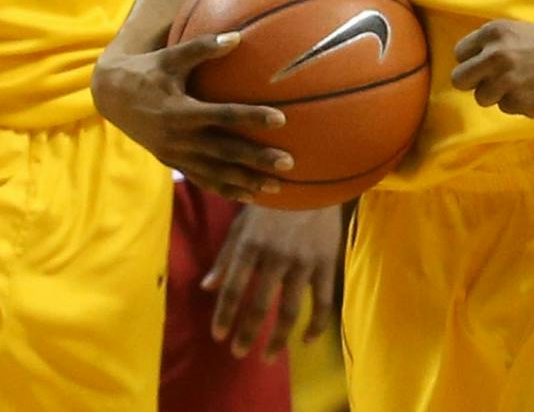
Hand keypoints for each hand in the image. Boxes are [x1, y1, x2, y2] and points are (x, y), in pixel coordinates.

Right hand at [91, 32, 291, 199]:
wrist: (111, 97)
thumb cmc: (147, 71)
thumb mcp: (170, 56)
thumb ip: (202, 47)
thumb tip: (237, 37)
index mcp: (179, 111)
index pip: (222, 116)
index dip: (251, 117)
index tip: (281, 119)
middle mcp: (178, 138)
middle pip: (224, 152)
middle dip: (256, 159)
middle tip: (289, 162)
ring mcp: (175, 154)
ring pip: (215, 173)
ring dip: (246, 181)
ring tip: (276, 188)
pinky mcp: (172, 162)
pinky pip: (202, 180)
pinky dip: (226, 189)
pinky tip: (250, 196)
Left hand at [203, 203, 342, 359]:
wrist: (314, 176)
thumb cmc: (272, 200)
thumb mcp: (242, 223)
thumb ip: (226, 257)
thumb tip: (207, 288)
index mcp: (251, 246)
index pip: (233, 289)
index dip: (224, 315)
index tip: (218, 336)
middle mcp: (275, 258)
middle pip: (260, 306)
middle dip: (247, 333)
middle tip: (238, 353)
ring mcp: (303, 263)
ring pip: (290, 310)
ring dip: (278, 338)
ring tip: (268, 357)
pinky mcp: (326, 263)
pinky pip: (323, 301)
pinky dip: (316, 324)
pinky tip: (307, 340)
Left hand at [450, 19, 533, 117]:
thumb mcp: (517, 32)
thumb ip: (493, 46)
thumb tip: (471, 66)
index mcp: (493, 33)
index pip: (460, 54)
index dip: (471, 62)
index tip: (483, 67)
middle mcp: (494, 55)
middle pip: (460, 80)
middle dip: (474, 83)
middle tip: (492, 83)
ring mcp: (505, 80)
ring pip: (482, 98)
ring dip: (498, 96)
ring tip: (522, 85)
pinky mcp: (519, 102)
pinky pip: (506, 108)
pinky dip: (519, 104)